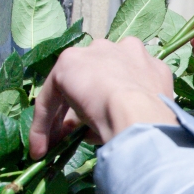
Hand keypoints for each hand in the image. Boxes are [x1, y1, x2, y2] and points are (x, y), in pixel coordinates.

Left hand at [30, 37, 176, 157]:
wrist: (140, 114)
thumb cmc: (151, 120)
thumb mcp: (144, 109)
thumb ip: (124, 108)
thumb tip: (97, 129)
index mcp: (141, 59)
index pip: (116, 78)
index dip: (104, 103)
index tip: (95, 128)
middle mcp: (118, 48)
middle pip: (92, 78)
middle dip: (80, 107)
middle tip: (72, 136)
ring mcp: (92, 52)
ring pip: (69, 85)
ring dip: (59, 116)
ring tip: (54, 144)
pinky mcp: (68, 63)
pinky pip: (51, 96)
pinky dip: (43, 122)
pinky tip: (42, 145)